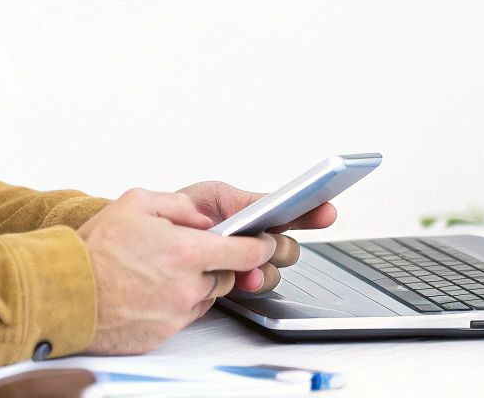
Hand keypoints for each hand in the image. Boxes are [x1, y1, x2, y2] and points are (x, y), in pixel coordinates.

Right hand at [76, 188, 278, 354]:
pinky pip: (184, 316)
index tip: (261, 244)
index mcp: (187, 252)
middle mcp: (187, 286)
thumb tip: (203, 218)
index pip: (246, 253)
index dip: (258, 247)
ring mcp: (176, 313)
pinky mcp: (162, 334)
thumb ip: (179, 206)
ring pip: (205, 297)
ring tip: (161, 271)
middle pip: (226, 276)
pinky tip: (152, 291)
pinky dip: (177, 304)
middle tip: (188, 254)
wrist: (65, 293)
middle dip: (217, 264)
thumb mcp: (136, 203)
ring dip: (195, 284)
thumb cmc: (94, 250)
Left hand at [176, 179, 337, 295]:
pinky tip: (246, 278)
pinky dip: (253, 282)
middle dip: (281, 246)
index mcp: (254, 214)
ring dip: (267, 267)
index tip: (327, 210)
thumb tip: (273, 205)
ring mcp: (247, 263)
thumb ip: (246, 203)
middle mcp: (255, 240)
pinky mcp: (235, 283)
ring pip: (275, 270)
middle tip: (272, 243)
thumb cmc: (184, 213)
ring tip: (253, 267)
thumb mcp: (214, 197)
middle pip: (287, 247)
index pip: (291, 213)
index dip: (312, 212)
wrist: (157, 239)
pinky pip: (256, 286)